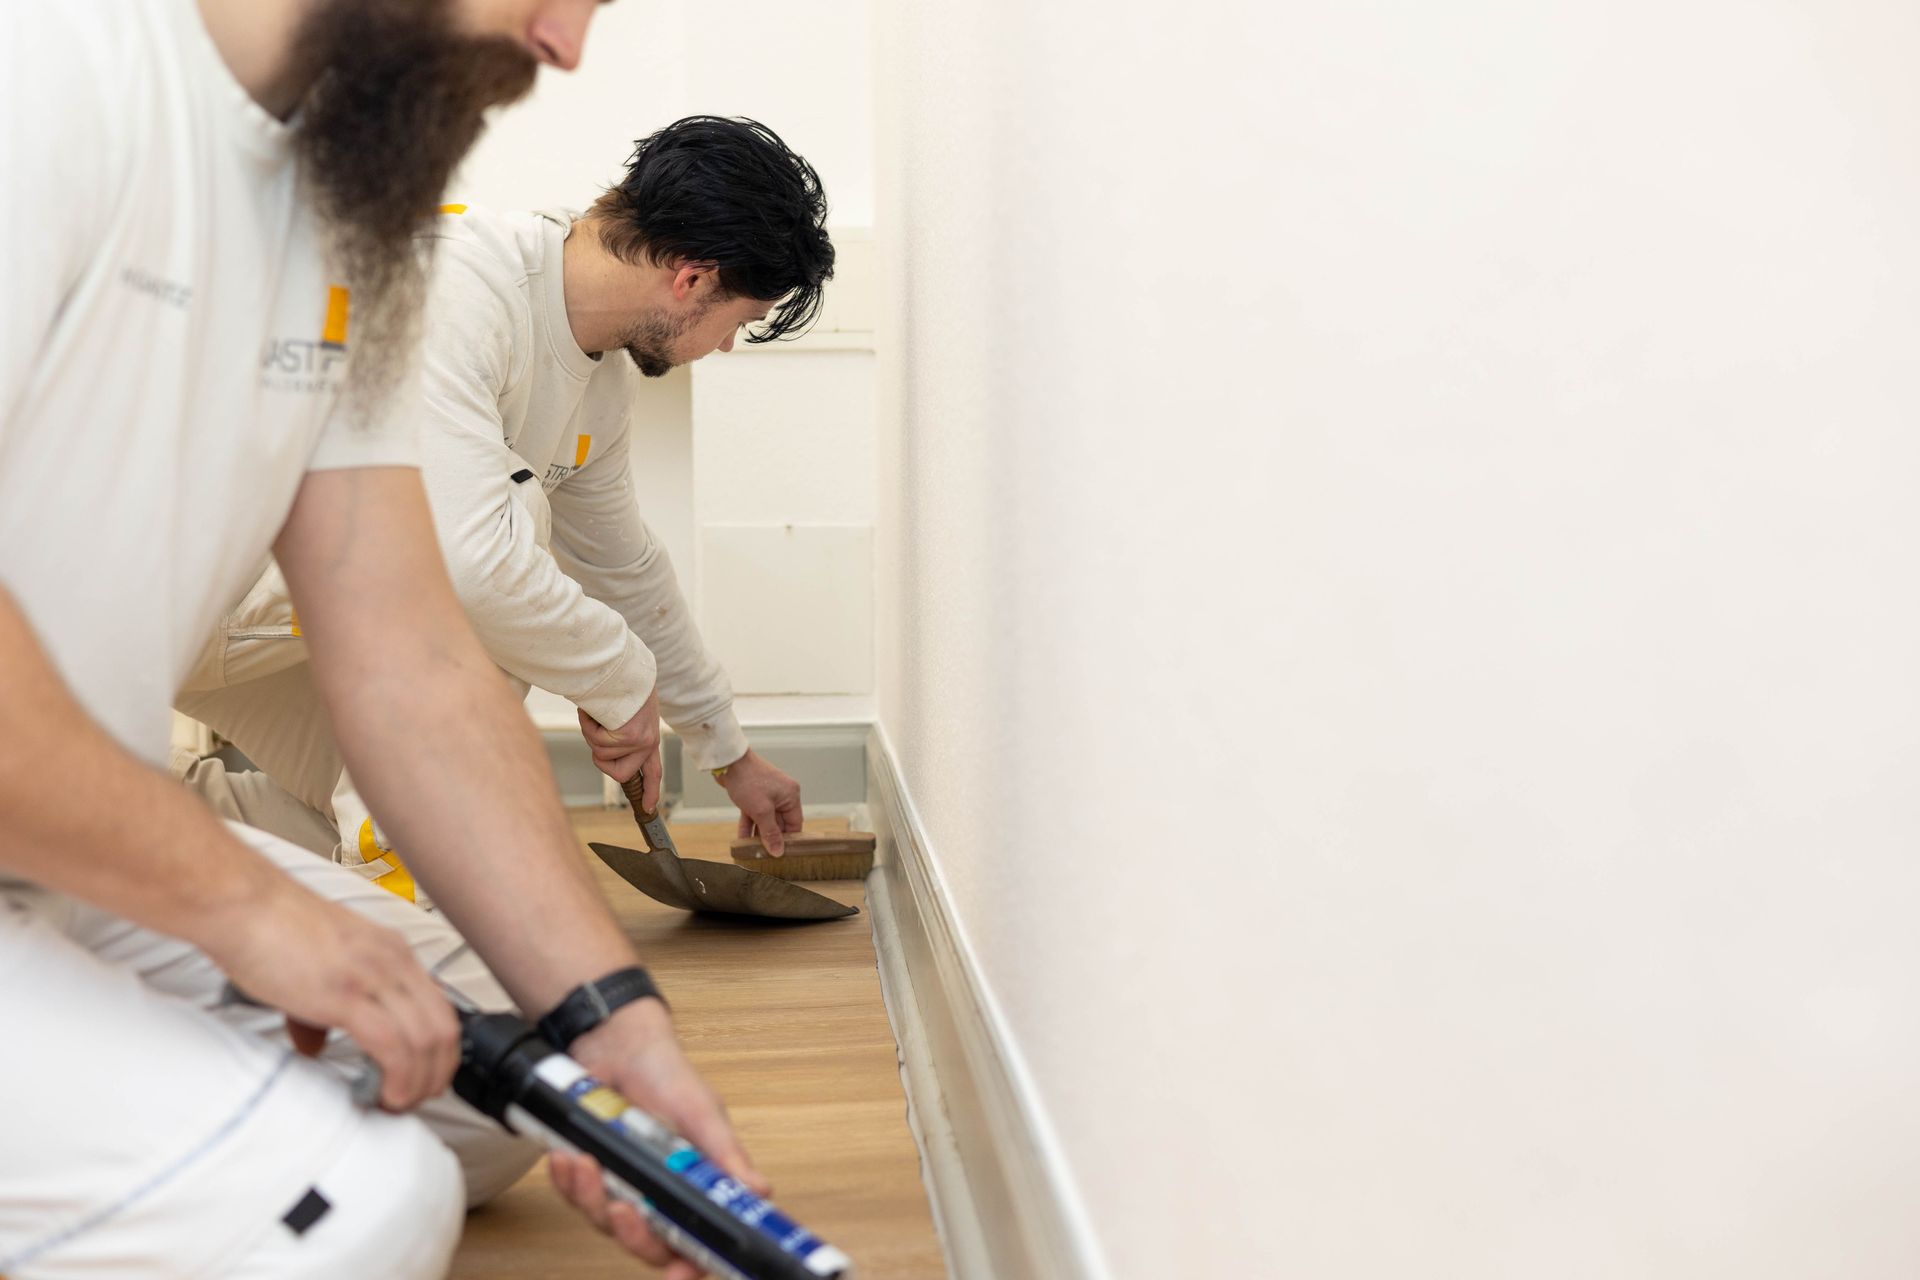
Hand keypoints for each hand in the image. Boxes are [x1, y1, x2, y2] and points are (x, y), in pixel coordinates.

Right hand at [201, 873, 458, 1111]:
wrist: (242, 904)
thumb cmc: (269, 927)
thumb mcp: (317, 964)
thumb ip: (324, 1005)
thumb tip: (315, 1043)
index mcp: (392, 952)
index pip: (441, 1009)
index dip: (440, 1052)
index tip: (425, 1078)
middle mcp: (393, 961)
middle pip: (445, 1028)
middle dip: (437, 1074)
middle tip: (415, 1099)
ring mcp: (373, 976)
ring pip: (427, 1040)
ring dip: (419, 1083)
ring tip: (396, 1103)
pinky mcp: (346, 994)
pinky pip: (393, 1045)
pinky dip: (398, 1078)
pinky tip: (384, 1094)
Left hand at [549, 999, 766, 1275]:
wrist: (617, 1046)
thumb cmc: (668, 1076)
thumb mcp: (702, 1114)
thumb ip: (725, 1156)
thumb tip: (760, 1192)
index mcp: (696, 1189)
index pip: (698, 1243)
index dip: (689, 1267)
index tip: (680, 1273)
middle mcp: (661, 1197)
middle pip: (649, 1246)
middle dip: (634, 1234)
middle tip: (625, 1209)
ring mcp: (624, 1189)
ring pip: (606, 1224)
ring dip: (592, 1197)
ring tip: (586, 1163)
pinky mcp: (590, 1178)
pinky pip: (575, 1197)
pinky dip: (568, 1181)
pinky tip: (567, 1158)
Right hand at [581, 687, 662, 810]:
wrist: (627, 666)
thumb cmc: (621, 686)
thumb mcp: (630, 714)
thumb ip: (623, 735)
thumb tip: (604, 753)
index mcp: (650, 738)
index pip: (653, 771)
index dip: (650, 790)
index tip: (650, 807)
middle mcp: (649, 742)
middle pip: (617, 774)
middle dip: (599, 756)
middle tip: (597, 731)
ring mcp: (641, 741)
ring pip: (601, 755)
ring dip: (592, 733)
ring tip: (599, 711)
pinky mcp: (630, 736)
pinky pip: (597, 742)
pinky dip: (588, 724)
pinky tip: (596, 708)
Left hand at [719, 750, 802, 856]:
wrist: (729, 762)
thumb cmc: (749, 781)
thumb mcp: (761, 811)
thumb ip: (770, 833)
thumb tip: (778, 852)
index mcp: (791, 796)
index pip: (795, 824)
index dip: (788, 840)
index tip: (782, 855)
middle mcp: (782, 796)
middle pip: (779, 824)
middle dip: (771, 839)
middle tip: (764, 857)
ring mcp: (767, 796)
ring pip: (765, 821)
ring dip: (758, 834)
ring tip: (752, 852)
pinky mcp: (754, 796)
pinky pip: (754, 815)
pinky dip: (749, 825)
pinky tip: (742, 840)